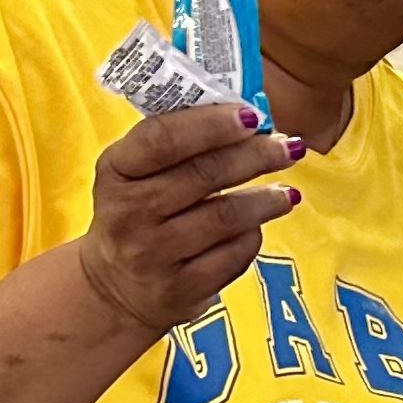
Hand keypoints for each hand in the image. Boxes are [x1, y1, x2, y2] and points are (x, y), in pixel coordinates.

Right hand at [77, 105, 303, 331]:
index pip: (161, 139)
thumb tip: (246, 113)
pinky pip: (232, 255)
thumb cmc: (138, 212)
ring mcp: (153, 255)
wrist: (115, 288)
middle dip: (254, 156)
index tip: (250, 115)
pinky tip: (258, 226)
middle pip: (203, 175)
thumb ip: (177, 143)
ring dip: (265, 199)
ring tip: (287, 191)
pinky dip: (252, 236)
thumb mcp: (136, 174)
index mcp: (116, 171)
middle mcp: (129, 213)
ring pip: (225, 218)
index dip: (209, 124)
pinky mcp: (180, 289)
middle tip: (287, 146)